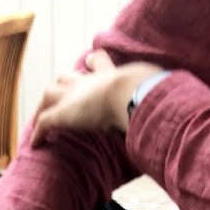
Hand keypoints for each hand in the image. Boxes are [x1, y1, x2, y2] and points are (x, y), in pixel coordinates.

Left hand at [30, 49, 163, 148]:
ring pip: (50, 95)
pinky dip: (38, 133)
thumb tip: (174, 118)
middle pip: (67, 77)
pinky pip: (44, 122)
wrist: (131, 93)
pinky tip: (35, 145)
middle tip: (59, 97)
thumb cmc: (147, 96)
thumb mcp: (154, 98)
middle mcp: (89, 82)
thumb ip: (157, 104)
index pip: (99, 64)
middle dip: (62, 86)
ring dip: (43, 108)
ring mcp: (74, 96)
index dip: (95, 66)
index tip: (92, 64)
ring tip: (40, 124)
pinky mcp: (62, 113)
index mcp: (111, 76)